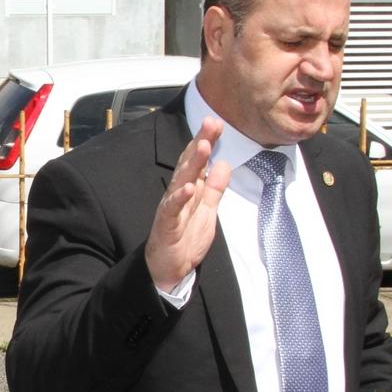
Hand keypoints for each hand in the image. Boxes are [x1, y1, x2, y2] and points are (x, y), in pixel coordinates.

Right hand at [144, 117, 231, 292]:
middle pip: (189, 164)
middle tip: (211, 124)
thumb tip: (224, 164)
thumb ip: (214, 188)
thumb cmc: (185, 238)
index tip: (217, 123)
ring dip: (192, 164)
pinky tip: (188, 188)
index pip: (197, 160)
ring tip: (203, 147)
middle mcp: (178, 194)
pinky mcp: (167, 226)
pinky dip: (180, 198)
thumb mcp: (207, 210)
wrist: (168, 268)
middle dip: (200, 143)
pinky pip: (172, 210)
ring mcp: (171, 208)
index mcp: (188, 188)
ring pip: (181, 181)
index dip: (206, 141)